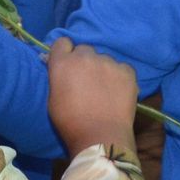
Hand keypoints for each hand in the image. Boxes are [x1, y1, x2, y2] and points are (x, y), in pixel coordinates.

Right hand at [47, 38, 138, 157]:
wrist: (100, 137)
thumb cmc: (70, 123)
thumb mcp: (53, 99)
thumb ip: (58, 78)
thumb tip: (60, 69)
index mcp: (63, 63)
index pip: (62, 43)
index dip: (64, 52)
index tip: (67, 64)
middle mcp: (85, 57)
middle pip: (84, 50)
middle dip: (84, 61)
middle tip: (86, 80)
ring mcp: (108, 62)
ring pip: (104, 59)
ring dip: (102, 69)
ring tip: (105, 89)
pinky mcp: (127, 71)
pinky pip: (121, 68)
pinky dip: (119, 77)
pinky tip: (118, 92)